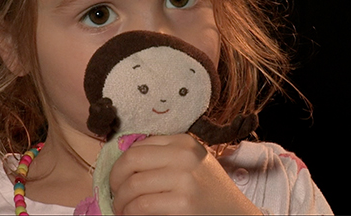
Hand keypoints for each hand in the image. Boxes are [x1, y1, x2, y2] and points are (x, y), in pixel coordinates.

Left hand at [109, 134, 261, 214]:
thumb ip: (164, 157)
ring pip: (132, 185)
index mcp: (184, 142)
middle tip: (114, 193)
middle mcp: (185, 156)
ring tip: (122, 208)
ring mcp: (184, 179)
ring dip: (120, 200)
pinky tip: (131, 215)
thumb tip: (123, 163)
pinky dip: (129, 212)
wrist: (236, 215)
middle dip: (115, 179)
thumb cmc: (209, 192)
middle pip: (130, 160)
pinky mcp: (183, 203)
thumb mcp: (191, 164)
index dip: (121, 164)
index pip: (138, 146)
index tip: (119, 178)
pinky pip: (141, 205)